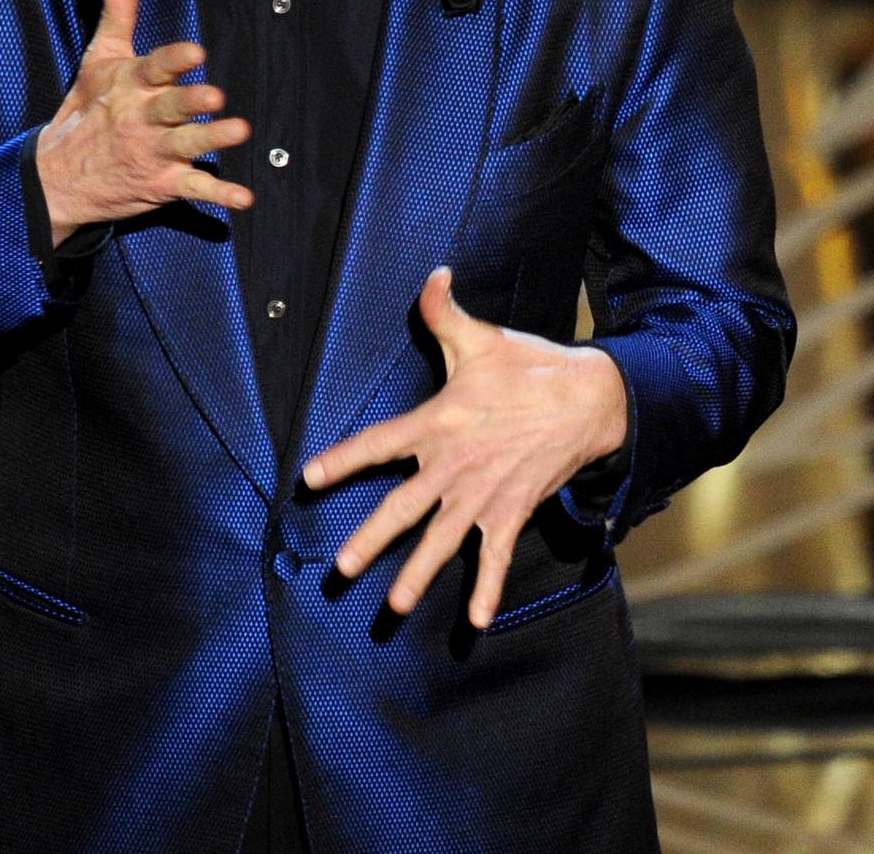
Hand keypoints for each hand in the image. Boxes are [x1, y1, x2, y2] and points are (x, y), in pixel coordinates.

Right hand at [36, 0, 252, 240]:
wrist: (56, 177)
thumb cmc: (84, 111)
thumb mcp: (98, 59)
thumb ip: (117, 13)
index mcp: (129, 85)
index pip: (154, 67)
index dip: (174, 60)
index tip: (196, 52)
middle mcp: (142, 118)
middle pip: (170, 106)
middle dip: (192, 101)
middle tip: (215, 95)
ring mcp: (153, 153)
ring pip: (186, 144)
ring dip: (212, 138)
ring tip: (239, 131)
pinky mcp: (161, 184)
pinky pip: (194, 189)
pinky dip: (219, 195)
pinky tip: (244, 198)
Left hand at [301, 267, 626, 627]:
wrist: (589, 399)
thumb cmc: (530, 367)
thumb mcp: (481, 338)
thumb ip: (444, 312)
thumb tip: (432, 275)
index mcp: (438, 423)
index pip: (378, 443)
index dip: (342, 459)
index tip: (309, 477)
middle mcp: (454, 465)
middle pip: (403, 508)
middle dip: (370, 540)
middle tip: (340, 570)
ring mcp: (483, 494)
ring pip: (442, 541)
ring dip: (417, 575)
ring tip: (392, 606)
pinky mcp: (513, 511)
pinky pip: (496, 557)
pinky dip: (488, 590)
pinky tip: (478, 622)